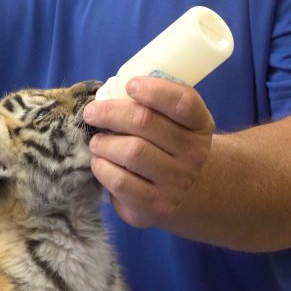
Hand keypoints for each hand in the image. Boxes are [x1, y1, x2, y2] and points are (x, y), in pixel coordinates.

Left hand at [83, 76, 214, 227]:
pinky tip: (100, 163)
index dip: (154, 90)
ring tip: (97, 142)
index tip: (130, 85)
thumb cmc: (166, 147)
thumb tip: (109, 92)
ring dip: (104, 143)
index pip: (183, 102)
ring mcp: (177, 182)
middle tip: (91, 112)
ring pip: (131, 151)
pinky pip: (120, 181)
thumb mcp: (173, 123)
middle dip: (110, 113)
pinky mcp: (156, 205)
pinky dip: (102, 168)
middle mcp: (194, 154)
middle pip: (145, 122)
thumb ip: (152, 105)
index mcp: (199, 125)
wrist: (184, 192)